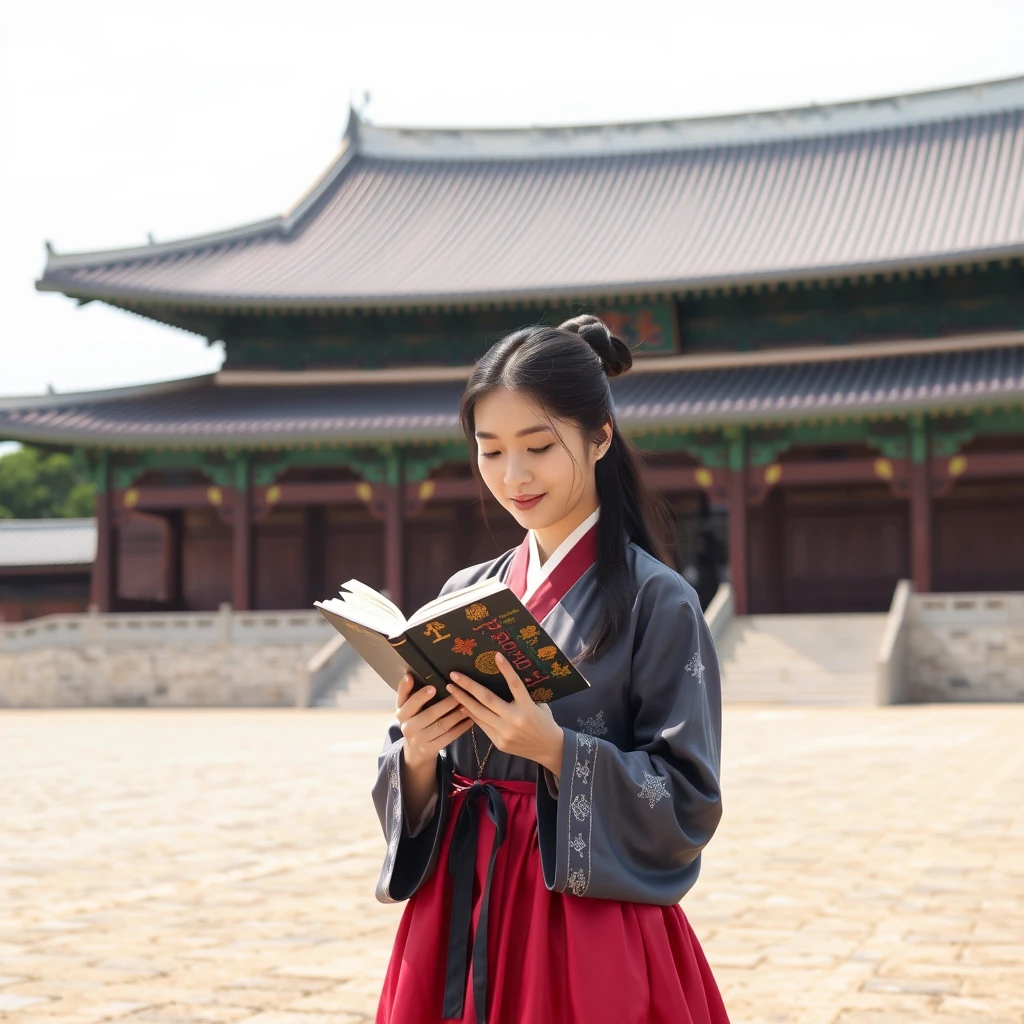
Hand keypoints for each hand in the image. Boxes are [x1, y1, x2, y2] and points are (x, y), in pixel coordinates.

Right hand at [397, 673, 473, 771]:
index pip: (409, 703)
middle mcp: (407, 727)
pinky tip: (470, 720)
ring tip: (467, 706)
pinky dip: (460, 728)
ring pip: (441, 726)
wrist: (415, 749)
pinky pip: (448, 737)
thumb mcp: (407, 706)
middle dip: (446, 704)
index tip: (432, 688)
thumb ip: (407, 691)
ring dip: (456, 716)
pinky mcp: (430, 749)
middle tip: (459, 695)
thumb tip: (409, 675)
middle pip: (429, 714)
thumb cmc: (414, 718)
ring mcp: (418, 740)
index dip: (420, 696)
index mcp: (401, 713)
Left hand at [447, 653, 564, 777]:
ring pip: (479, 713)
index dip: (506, 670)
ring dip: (463, 700)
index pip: (515, 685)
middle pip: (487, 699)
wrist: (549, 749)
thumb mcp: (537, 705)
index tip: (496, 655)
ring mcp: (505, 732)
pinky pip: (481, 725)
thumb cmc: (543, 721)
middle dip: (468, 686)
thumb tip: (502, 679)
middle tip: (454, 675)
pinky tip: (461, 705)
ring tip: (451, 689)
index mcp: (528, 707)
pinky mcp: (498, 742)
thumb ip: (521, 696)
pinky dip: (471, 714)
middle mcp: (515, 720)